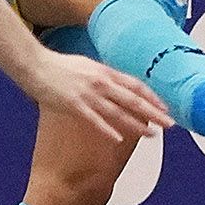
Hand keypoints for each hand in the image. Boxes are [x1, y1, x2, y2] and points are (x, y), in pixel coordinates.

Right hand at [23, 50, 169, 143]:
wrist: (35, 65)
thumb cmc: (58, 66)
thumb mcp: (87, 66)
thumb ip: (104, 77)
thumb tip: (118, 85)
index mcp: (105, 72)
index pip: (135, 85)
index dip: (152, 97)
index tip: (164, 108)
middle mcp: (100, 82)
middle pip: (133, 99)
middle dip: (154, 113)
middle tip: (169, 124)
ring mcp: (88, 94)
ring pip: (118, 111)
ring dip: (137, 124)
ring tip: (151, 134)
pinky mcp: (74, 105)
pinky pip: (95, 120)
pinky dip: (108, 129)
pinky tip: (119, 139)